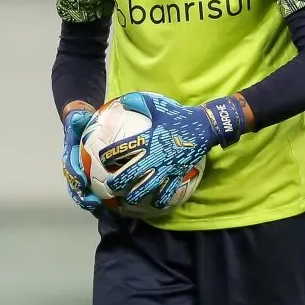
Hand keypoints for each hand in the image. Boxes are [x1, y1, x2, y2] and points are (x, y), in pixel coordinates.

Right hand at [61, 104, 102, 214]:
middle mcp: (75, 167)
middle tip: (92, 203)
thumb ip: (77, 118)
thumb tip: (78, 116)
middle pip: (75, 185)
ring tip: (101, 210)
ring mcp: (83, 174)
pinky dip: (102, 201)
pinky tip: (113, 208)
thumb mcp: (78, 118)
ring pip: (83, 192)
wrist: (81, 125)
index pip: (70, 167)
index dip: (74, 175)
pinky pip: (96, 191)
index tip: (81, 181)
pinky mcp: (92, 178)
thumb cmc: (80, 122)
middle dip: (82, 196)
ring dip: (91, 202)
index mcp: (71, 155)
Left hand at [106, 92, 250, 208]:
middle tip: (109, 186)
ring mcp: (166, 167)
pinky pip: (167, 191)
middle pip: (130, 173)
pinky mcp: (177, 174)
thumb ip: (139, 103)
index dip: (109, 155)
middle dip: (117, 182)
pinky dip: (160, 199)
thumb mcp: (158, 107)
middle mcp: (154, 156)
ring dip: (134, 195)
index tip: (102, 159)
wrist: (203, 126)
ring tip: (126, 200)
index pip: (122, 149)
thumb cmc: (179, 116)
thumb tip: (124, 100)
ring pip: (146, 187)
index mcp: (147, 139)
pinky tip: (153, 204)